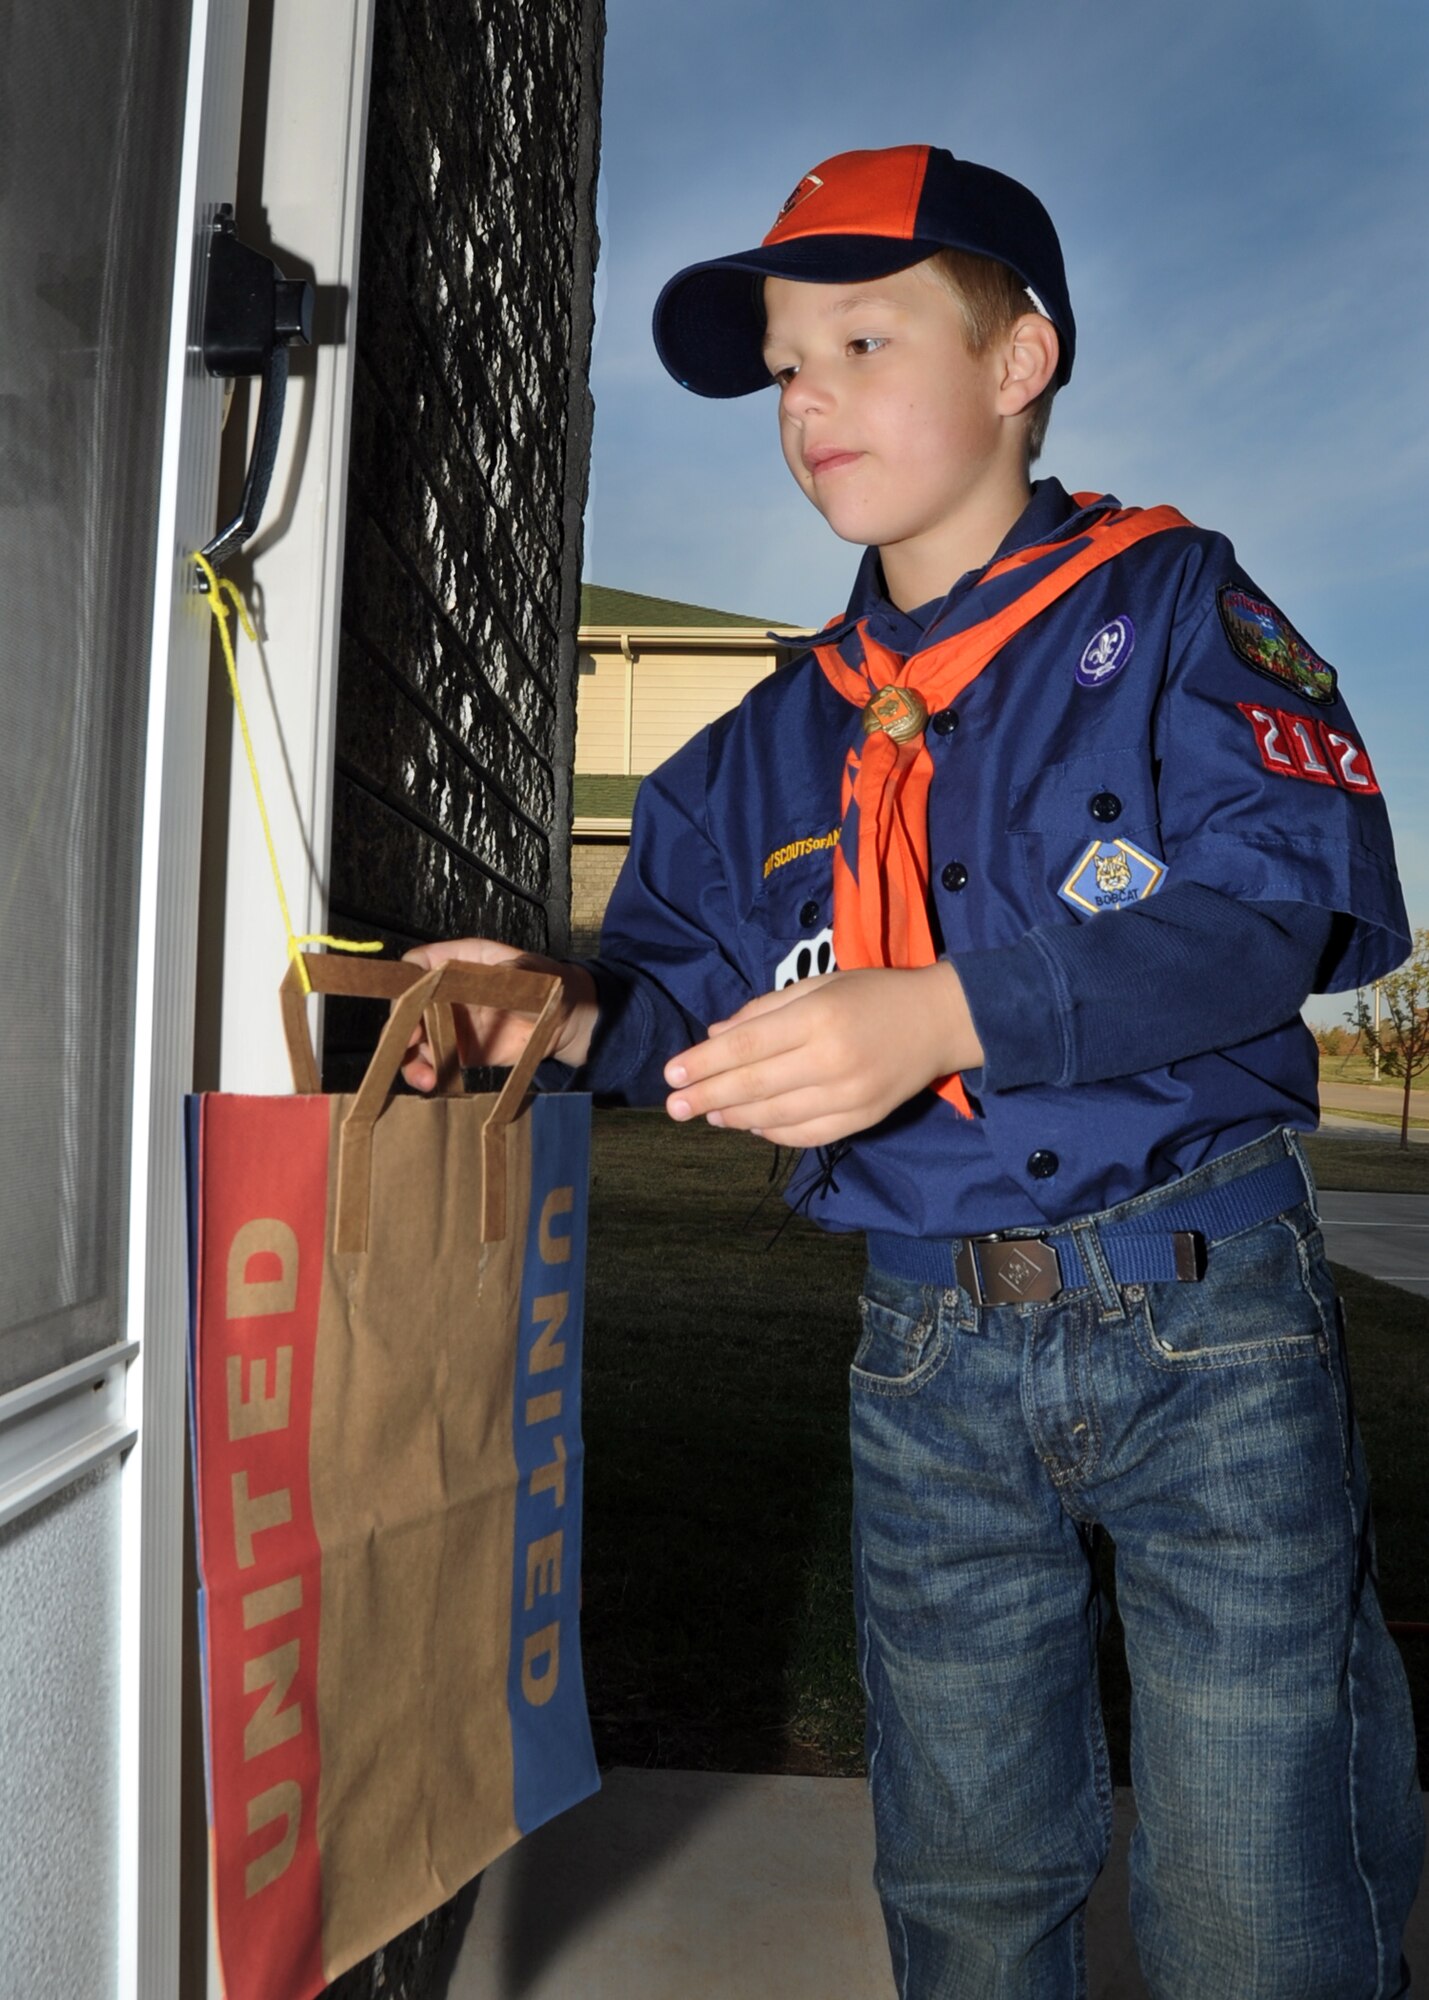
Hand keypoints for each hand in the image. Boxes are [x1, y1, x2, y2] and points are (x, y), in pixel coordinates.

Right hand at [399, 937, 598, 1091]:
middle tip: (410, 1040)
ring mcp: (452, 1023)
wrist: (568, 1020)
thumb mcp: (525, 971)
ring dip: (410, 1055)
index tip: (408, 999)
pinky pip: (435, 1061)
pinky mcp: (462, 1051)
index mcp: (458, 961)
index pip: (418, 964)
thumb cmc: (546, 983)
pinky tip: (431, 1082)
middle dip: (403, 1023)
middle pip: (408, 1004)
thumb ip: (495, 977)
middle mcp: (446, 992)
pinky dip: (427, 1072)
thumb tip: (469, 984)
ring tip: (422, 1075)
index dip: (407, 979)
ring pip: (416, 1037)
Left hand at [662, 962, 982, 1147]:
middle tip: (674, 1106)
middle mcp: (832, 1059)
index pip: (747, 1046)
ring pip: (777, 1116)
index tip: (671, 1074)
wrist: (939, 1021)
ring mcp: (850, 1095)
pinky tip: (751, 1125)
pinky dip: (774, 1134)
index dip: (705, 1063)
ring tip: (708, 1114)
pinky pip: (808, 1135)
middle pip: (755, 1085)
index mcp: (819, 1017)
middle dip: (707, 1097)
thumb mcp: (819, 984)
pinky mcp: (864, 1119)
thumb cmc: (873, 994)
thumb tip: (714, 1035)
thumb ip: (765, 1009)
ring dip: (735, 1117)